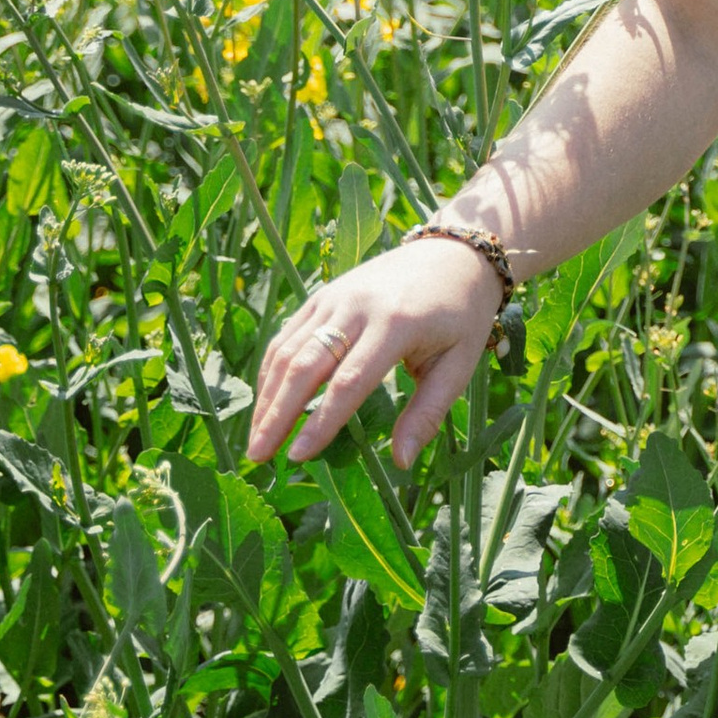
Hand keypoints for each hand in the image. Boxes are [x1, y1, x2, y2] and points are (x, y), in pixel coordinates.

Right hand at [244, 238, 505, 473]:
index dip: (320, 422)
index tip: (298, 457)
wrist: (453, 254)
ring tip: (256, 439)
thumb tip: (402, 463)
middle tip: (257, 456)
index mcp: (397, 324)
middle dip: (277, 414)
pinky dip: (272, 369)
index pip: (349, 381)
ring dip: (267, 396)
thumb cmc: (461, 316)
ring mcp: (336, 296)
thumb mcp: (458, 364)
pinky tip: (267, 402)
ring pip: (289, 349)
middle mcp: (358, 306)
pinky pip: (289, 334)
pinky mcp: (324, 293)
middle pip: (306, 365)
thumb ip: (428, 413)